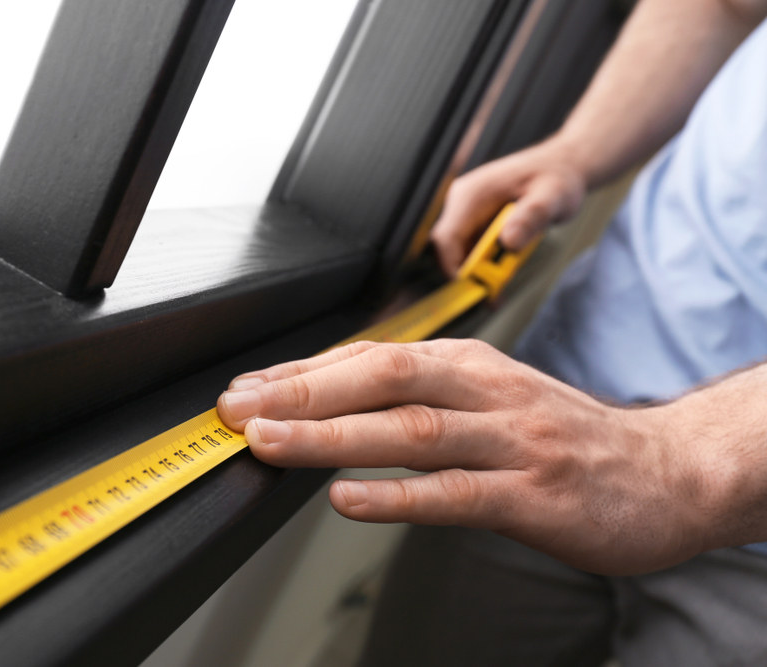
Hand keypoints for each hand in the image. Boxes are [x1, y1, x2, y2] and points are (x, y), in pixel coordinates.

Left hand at [217, 339, 724, 574]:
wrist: (662, 470)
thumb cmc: (560, 435)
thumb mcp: (488, 396)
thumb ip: (417, 397)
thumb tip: (331, 403)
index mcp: (468, 363)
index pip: (370, 357)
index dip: (301, 373)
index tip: (245, 389)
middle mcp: (486, 390)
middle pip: (382, 378)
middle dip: (302, 392)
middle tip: (239, 409)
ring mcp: (511, 441)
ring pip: (410, 430)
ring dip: (332, 436)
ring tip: (272, 444)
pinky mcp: (534, 495)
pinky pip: (456, 492)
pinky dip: (397, 495)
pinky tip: (348, 499)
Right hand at [433, 139, 586, 275]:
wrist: (560, 167)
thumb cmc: (555, 177)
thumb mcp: (552, 197)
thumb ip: (532, 217)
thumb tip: (509, 241)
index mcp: (472, 194)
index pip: (446, 237)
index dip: (454, 266)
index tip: (474, 287)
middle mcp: (462, 202)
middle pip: (448, 248)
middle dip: (467, 274)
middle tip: (491, 293)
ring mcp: (466, 212)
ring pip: (457, 251)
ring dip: (475, 272)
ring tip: (499, 287)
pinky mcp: (473, 221)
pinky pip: (469, 249)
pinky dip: (482, 265)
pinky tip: (501, 272)